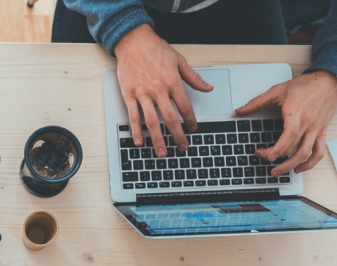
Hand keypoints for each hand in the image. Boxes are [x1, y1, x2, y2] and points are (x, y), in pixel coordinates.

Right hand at [114, 24, 212, 157]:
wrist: (133, 42)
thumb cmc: (155, 49)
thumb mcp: (179, 61)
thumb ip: (193, 78)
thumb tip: (208, 88)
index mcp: (172, 81)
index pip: (185, 106)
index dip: (191, 120)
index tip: (193, 129)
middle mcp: (158, 90)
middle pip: (170, 118)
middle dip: (178, 136)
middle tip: (182, 147)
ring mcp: (142, 94)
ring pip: (152, 121)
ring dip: (157, 139)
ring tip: (162, 152)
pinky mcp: (129, 95)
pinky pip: (133, 116)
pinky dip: (136, 130)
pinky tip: (139, 142)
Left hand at [235, 71, 336, 176]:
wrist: (329, 82)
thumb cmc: (305, 86)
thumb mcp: (278, 90)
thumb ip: (257, 102)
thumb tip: (239, 111)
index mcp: (296, 112)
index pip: (290, 134)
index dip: (279, 148)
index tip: (268, 156)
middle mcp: (308, 123)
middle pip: (295, 148)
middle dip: (278, 158)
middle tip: (264, 160)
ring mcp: (316, 130)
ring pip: (307, 154)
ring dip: (292, 166)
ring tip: (278, 172)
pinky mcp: (321, 133)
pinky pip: (319, 152)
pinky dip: (310, 163)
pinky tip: (298, 168)